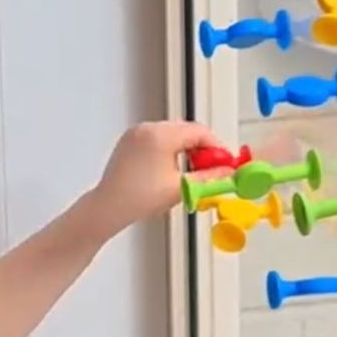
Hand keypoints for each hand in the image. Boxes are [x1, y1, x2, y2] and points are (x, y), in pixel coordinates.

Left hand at [89, 121, 228, 233]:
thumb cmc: (139, 199)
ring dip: (186, 150)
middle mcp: (147, 129)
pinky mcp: (129, 142)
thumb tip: (228, 172)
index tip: (224, 162)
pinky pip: (157, 139)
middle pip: (186, 131)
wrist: (108, 207)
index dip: (216, 147)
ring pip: (172, 134)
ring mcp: (136, 134)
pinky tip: (172, 170)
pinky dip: (169, 150)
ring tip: (191, 173)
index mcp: (161, 136)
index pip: (199, 132)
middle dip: (202, 149)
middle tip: (211, 169)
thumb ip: (209, 177)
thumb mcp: (181, 188)